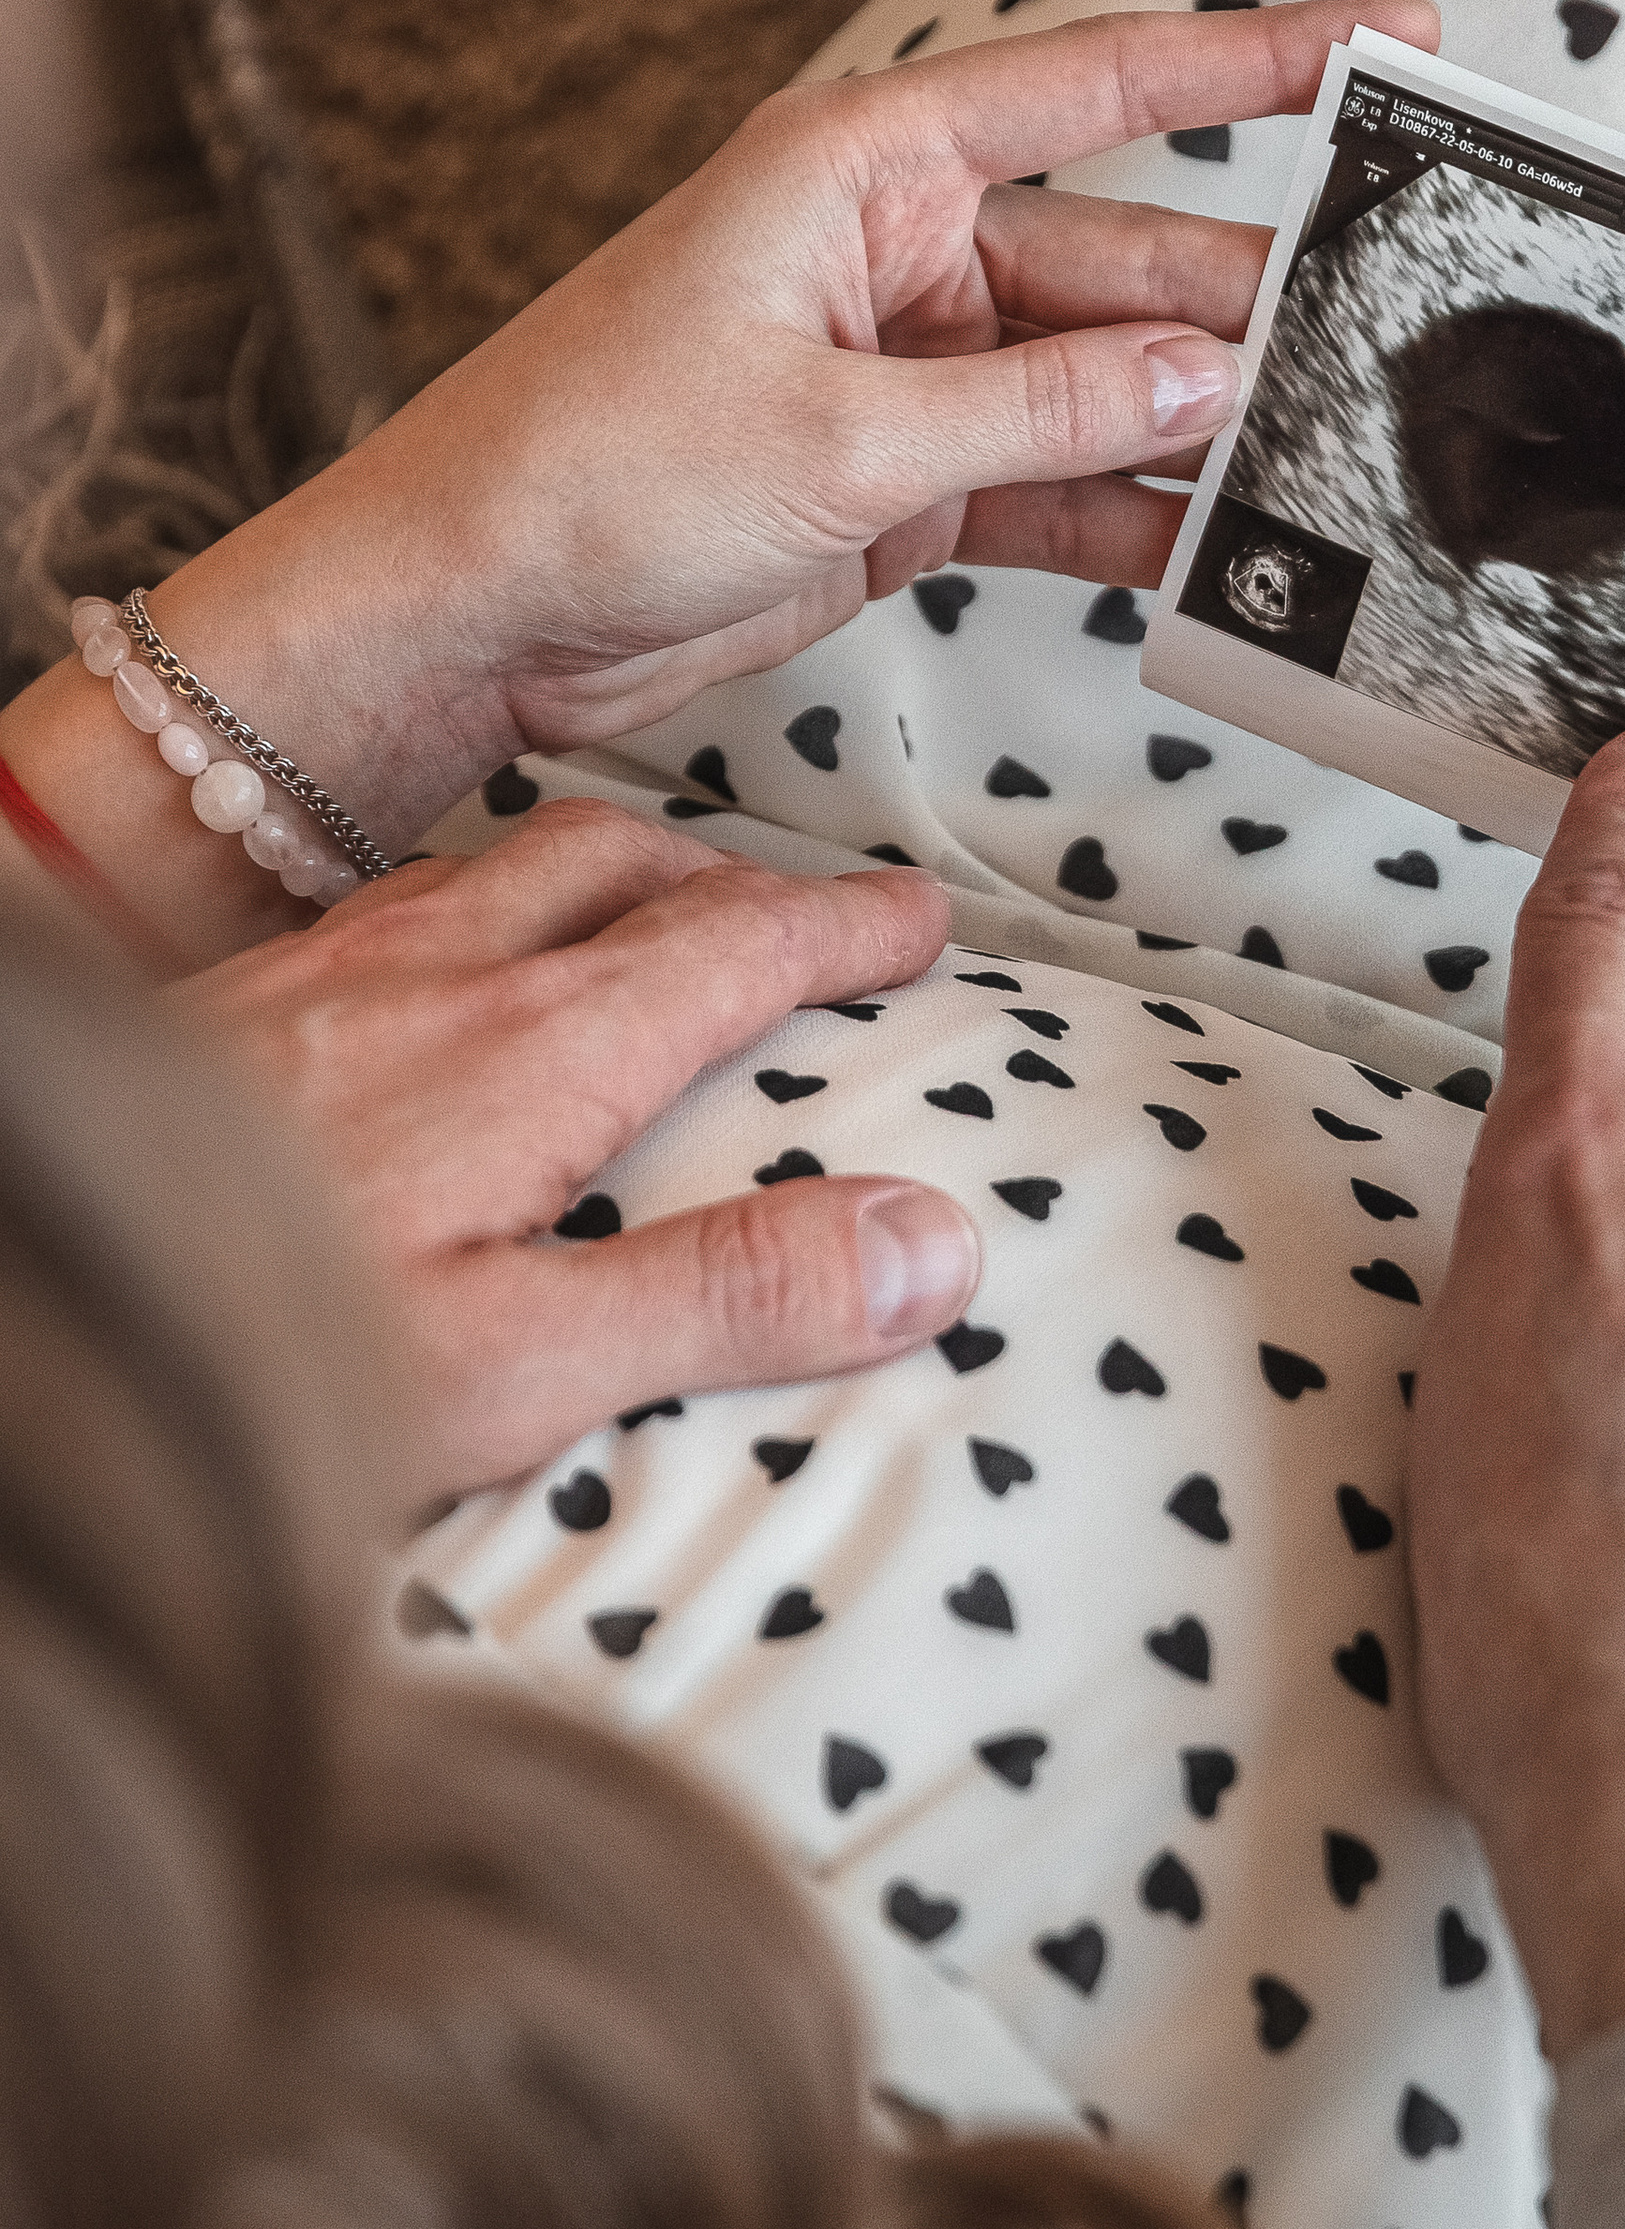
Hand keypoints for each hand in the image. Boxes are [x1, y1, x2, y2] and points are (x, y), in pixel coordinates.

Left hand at [2, 0, 1435, 958]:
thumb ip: (1040, 407)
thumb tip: (1211, 376)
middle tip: (1387, 353)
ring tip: (1332, 474)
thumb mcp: (838, 435)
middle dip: (1250, 311)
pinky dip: (1130, 519)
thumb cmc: (588, 470)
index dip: (1259, 62)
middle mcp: (900, 249)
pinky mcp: (902, 477)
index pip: (1103, 85)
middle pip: (1126, 261)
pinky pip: (1054, 481)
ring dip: (1202, 434)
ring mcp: (909, 369)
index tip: (1394, 41)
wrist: (468, 609)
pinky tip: (1224, 558)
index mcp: (870, 166)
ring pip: (1102, 384)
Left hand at [181, 801, 979, 1493]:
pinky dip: (481, 903)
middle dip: (740, 875)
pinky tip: (446, 972)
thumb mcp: (521, 1363)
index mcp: (528, 1052)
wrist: (27, 1281)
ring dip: (611, 871)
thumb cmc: (254, 1344)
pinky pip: (391, 904)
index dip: (842, 930)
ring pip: (500, 869)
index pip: (732, 949)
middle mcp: (427, 980)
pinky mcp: (233, 1007)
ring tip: (660, 910)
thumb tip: (931, 1246)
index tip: (922, 924)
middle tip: (817, 910)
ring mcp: (317, 980)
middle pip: (621, 865)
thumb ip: (728, 1298)